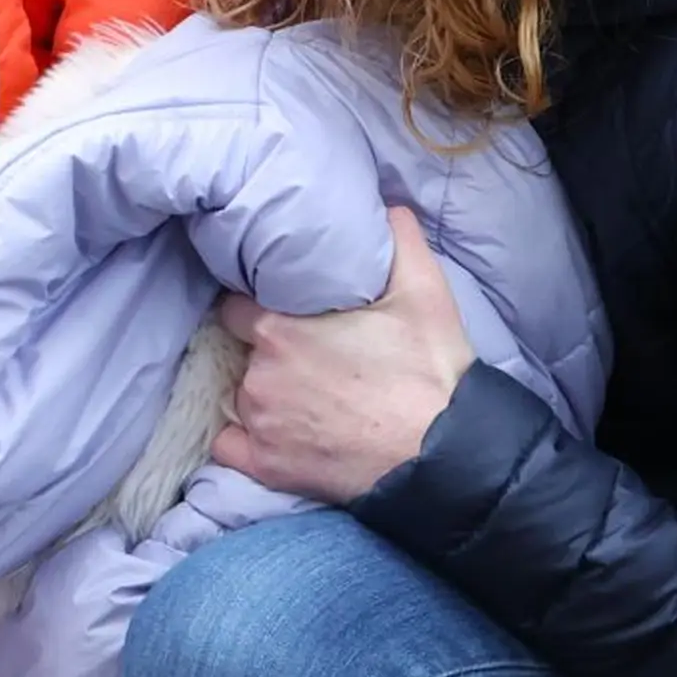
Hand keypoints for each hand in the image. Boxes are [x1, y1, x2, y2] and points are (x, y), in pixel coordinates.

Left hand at [209, 206, 475, 503]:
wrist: (445, 453)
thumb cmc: (431, 371)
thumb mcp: (424, 291)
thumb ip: (398, 240)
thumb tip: (387, 208)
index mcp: (279, 329)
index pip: (237, 306)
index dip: (257, 308)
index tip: (281, 314)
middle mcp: (259, 375)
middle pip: (244, 354)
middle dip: (267, 354)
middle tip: (307, 361)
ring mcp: (260, 424)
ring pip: (242, 399)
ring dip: (264, 397)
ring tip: (306, 401)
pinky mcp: (268, 468)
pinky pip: (230, 448)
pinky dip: (245, 442)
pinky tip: (277, 435)